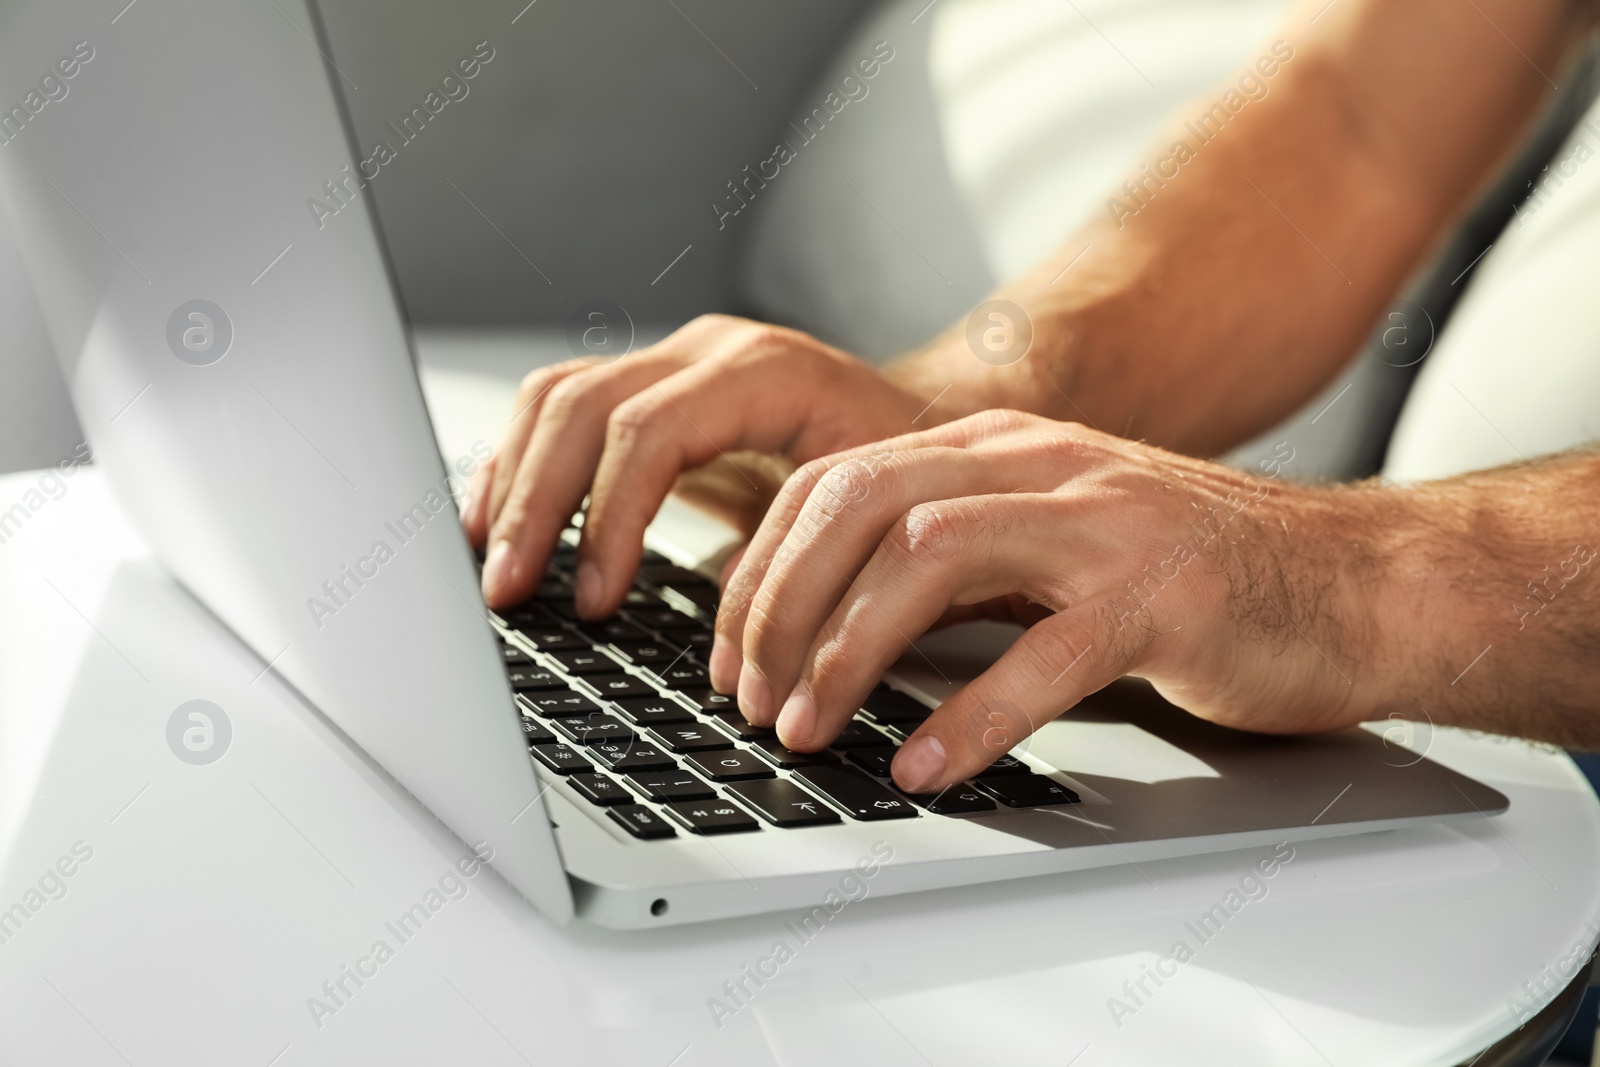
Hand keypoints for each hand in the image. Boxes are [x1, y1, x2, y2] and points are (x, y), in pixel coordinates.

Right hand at [463, 315, 940, 611]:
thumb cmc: (914, 471)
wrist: (934, 417)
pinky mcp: (657, 386)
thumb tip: (735, 650)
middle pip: (584, 406)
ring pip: (559, 396)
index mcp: (766, 372)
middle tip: (509, 592)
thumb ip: (805, 561)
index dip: (608, 519)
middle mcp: (710, 351)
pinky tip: (500, 518)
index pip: (650, 432)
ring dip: (515, 482)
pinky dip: (525, 463)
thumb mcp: (877, 512)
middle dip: (536, 505)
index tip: (595, 602)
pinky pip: (566, 407)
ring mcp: (678, 360)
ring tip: (491, 563)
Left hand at [711, 410, 1392, 793]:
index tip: (730, 652)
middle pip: (862, 503)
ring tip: (808, 729)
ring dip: (847, 650)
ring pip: (930, 556)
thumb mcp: (1052, 543)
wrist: (1355, 582)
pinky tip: (925, 766)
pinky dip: (971, 716)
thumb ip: (957, 563)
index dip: (762, 569)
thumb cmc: (1194, 577)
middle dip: (780, 605)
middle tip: (750, 698)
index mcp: (1000, 448)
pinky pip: (1045, 655)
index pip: (837, 482)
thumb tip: (831, 624)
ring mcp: (1104, 525)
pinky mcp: (1162, 598)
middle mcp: (1042, 466)